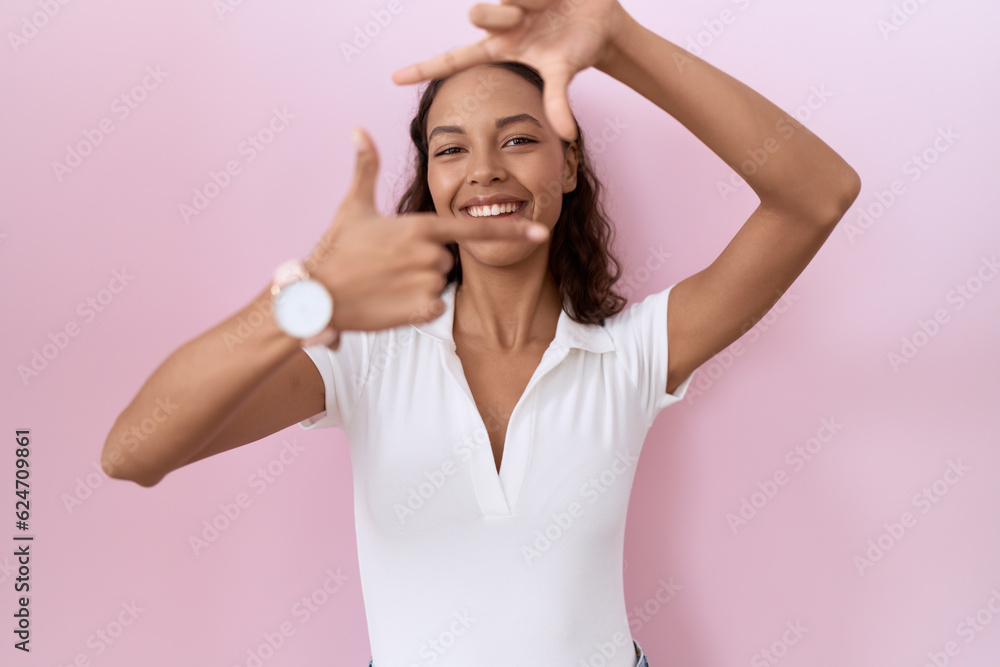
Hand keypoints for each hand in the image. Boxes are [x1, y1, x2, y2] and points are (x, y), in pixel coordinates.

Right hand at [304, 127, 548, 335]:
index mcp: (419, 226)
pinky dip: (417, 306)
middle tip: (390, 262)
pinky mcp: (419, 311)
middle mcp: (428, 254)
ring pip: (439, 281)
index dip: (508, 228)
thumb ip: (365, 167)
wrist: (316, 295)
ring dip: (419, 282)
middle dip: (425, 260)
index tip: (539, 230)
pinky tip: (391, 301)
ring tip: (386, 280)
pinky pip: (434, 306)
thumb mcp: (353, 205)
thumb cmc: (335, 248)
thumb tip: (359, 129)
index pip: (473, 227)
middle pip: (447, 257)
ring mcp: (426, 283)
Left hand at [391, 0, 627, 141]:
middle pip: (477, 14)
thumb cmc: (578, 48)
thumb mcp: (563, 72)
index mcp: (499, 49)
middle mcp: (498, 25)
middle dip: (500, 15)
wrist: (600, 20)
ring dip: (526, 0)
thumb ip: (558, 101)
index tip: (393, 79)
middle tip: (526, 19)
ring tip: (545, 5)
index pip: (453, 60)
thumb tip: (566, 134)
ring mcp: (508, 3)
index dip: (424, 69)